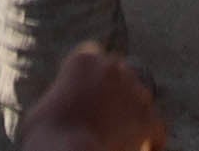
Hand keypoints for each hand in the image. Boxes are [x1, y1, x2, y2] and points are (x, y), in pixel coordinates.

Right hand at [18, 42, 167, 150]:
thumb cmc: (45, 137)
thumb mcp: (42, 110)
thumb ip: (60, 98)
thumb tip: (63, 108)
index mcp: (83, 59)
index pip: (93, 58)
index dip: (89, 79)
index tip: (86, 97)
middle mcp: (112, 67)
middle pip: (119, 76)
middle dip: (114, 95)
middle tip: (103, 120)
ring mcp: (134, 91)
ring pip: (139, 101)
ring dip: (131, 117)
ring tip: (119, 140)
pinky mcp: (149, 118)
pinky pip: (157, 128)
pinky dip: (152, 141)